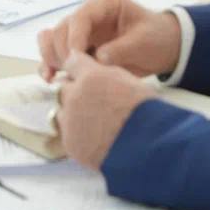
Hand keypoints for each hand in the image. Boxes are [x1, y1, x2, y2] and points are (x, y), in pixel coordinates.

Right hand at [37, 0, 181, 81]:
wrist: (164, 49)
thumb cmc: (156, 38)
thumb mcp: (144, 41)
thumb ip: (121, 48)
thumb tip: (98, 58)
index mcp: (104, 4)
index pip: (80, 18)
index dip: (74, 38)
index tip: (76, 59)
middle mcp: (88, 15)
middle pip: (61, 30)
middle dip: (63, 52)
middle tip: (72, 73)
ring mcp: (81, 32)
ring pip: (54, 41)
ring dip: (53, 59)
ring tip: (58, 77)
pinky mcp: (79, 49)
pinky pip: (57, 54)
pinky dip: (52, 65)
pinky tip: (51, 79)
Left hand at [57, 50, 152, 168]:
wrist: (148, 147)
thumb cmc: (146, 112)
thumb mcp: (127, 81)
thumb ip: (104, 74)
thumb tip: (94, 73)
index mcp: (90, 76)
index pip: (71, 61)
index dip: (79, 68)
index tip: (83, 74)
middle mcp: (75, 95)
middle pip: (63, 87)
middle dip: (74, 91)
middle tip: (92, 102)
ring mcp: (70, 120)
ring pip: (62, 110)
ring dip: (73, 113)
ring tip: (94, 123)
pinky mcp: (70, 143)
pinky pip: (67, 133)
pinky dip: (77, 134)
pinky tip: (95, 138)